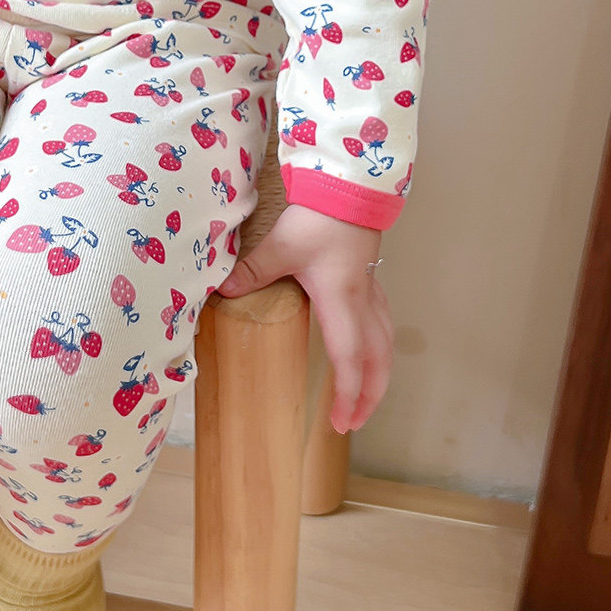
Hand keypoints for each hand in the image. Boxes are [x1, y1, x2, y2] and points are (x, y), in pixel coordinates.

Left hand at [217, 203, 391, 432]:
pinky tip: (368, 350)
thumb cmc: (320, 218)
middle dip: (369, 395)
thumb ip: (253, 272)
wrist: (349, 187)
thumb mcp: (281, 246)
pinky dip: (379, 347)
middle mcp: (362, 302)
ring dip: (379, 374)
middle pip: (377, 360)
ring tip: (366, 397)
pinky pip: (382, 323)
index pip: (349, 359)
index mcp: (341, 302)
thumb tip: (224, 292)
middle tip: (353, 424)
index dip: (347, 394)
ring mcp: (370, 290)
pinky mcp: (369, 279)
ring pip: (385, 343)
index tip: (340, 422)